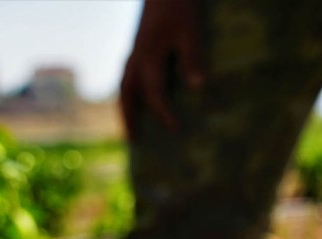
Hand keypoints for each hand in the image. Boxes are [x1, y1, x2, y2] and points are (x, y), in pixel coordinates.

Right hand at [119, 0, 205, 139]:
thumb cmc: (180, 5)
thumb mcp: (190, 31)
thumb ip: (192, 58)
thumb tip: (197, 88)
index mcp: (148, 56)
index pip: (154, 93)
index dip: (164, 113)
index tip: (175, 130)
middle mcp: (136, 56)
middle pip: (127, 94)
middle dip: (129, 117)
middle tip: (132, 141)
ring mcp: (135, 49)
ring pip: (123, 84)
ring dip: (125, 106)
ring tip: (130, 125)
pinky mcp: (138, 44)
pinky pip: (128, 74)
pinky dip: (129, 90)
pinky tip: (138, 97)